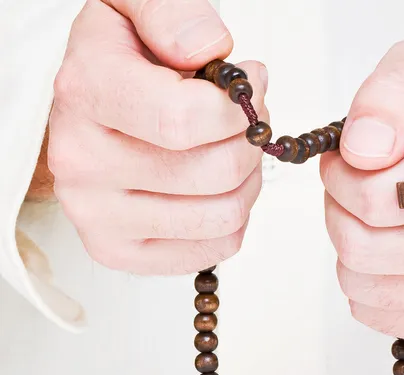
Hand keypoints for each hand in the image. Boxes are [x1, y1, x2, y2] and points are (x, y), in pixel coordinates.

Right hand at [49, 0, 267, 274]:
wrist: (86, 115)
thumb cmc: (118, 65)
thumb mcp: (134, 6)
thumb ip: (170, 12)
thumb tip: (206, 51)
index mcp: (85, 93)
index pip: (185, 120)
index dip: (238, 109)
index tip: (248, 90)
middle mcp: (82, 164)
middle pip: (214, 174)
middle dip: (249, 144)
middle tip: (244, 125)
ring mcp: (98, 216)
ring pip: (221, 216)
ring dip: (246, 183)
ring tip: (231, 156)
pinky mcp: (119, 251)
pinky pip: (212, 250)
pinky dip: (233, 221)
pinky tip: (217, 192)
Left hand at [321, 39, 403, 340]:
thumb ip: (389, 95)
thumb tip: (359, 153)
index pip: (378, 198)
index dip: (340, 177)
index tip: (345, 161)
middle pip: (363, 248)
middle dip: (338, 213)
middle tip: (351, 191)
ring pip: (365, 287)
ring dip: (349, 250)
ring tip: (372, 220)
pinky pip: (382, 317)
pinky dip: (366, 286)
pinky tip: (387, 254)